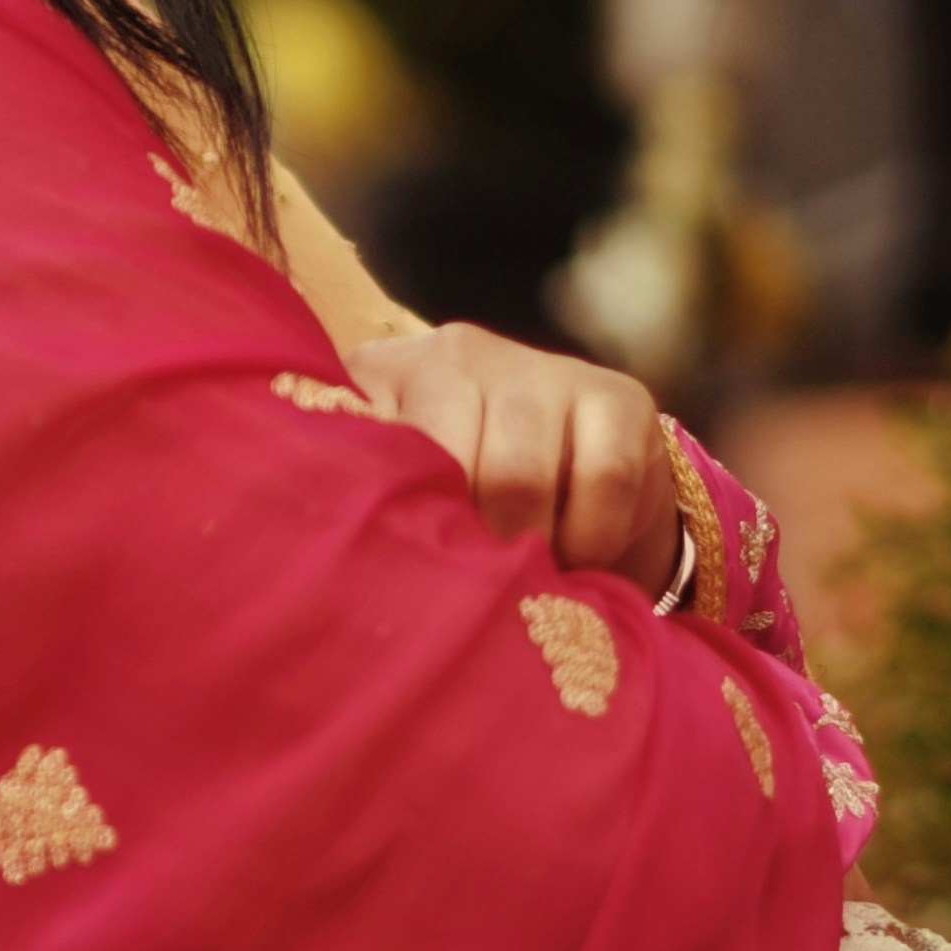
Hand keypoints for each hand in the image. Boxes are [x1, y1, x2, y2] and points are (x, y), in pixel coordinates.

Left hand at [335, 323, 681, 596]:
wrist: (580, 472)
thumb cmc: (462, 495)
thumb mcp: (402, 492)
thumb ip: (367, 501)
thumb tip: (332, 562)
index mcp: (384, 374)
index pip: (372, 444)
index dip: (395, 524)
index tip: (405, 576)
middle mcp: (455, 353)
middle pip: (453, 468)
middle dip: (468, 548)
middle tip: (473, 598)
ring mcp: (540, 366)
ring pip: (522, 476)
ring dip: (527, 550)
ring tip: (524, 582)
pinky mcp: (618, 395)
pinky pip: (604, 480)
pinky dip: (592, 538)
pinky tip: (579, 556)